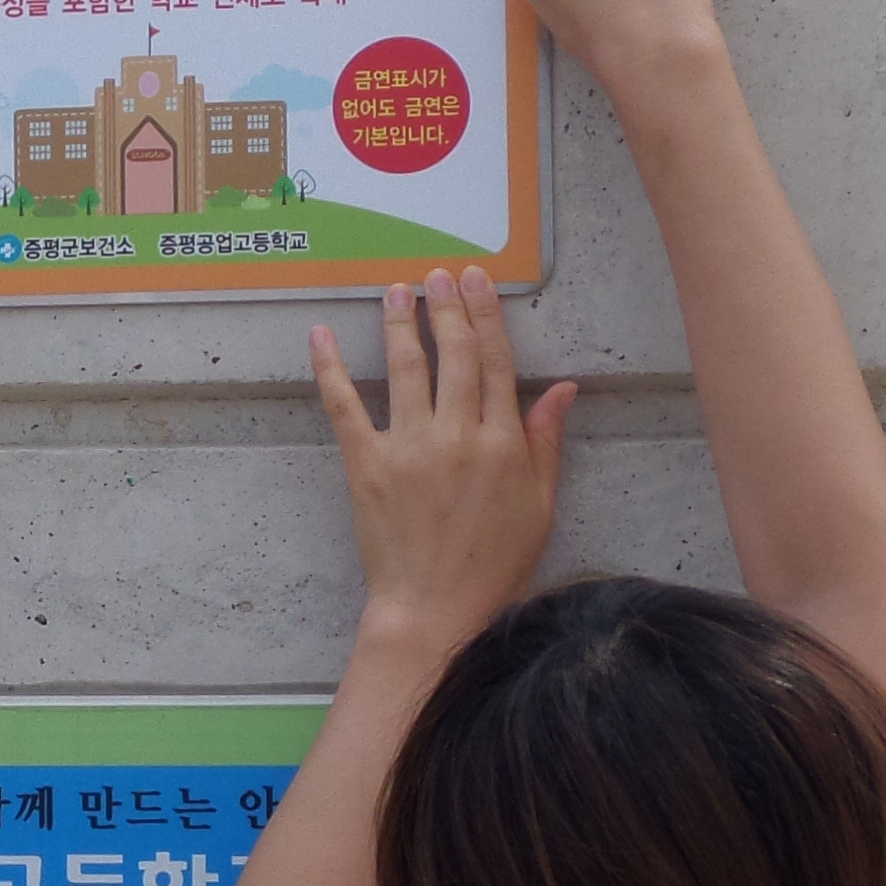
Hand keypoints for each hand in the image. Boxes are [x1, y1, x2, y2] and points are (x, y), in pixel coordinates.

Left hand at [308, 268, 572, 654]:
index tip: (476, 281)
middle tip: (438, 274)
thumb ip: (545, 441)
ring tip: (397, 289)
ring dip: (400, 322)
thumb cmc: (494, 565)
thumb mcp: (539, 504)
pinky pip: (345, 407)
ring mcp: (409, 448)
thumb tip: (563, 388)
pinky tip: (321, 336)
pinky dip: (329, 368)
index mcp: (502, 443)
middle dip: (446, 307)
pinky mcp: (367, 466)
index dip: (485, 315)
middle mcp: (457, 436)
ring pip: (405, 368)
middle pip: (453, 354)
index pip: (495, 362)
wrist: (437, 611)